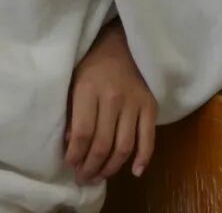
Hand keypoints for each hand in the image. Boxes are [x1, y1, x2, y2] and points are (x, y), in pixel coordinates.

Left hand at [65, 20, 157, 184]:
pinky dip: (143, 158)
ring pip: (124, 146)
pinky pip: (149, 137)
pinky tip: (135, 171)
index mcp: (88, 90)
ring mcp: (134, 102)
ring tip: (101, 176)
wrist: (122, 43)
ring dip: (111, 168)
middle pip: (102, 144)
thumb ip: (71, 112)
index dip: (75, 156)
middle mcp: (113, 98)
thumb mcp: (73, 82)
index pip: (82, 133)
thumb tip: (71, 144)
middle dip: (91, 168)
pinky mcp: (151, 105)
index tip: (71, 165)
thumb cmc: (92, 64)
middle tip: (84, 178)